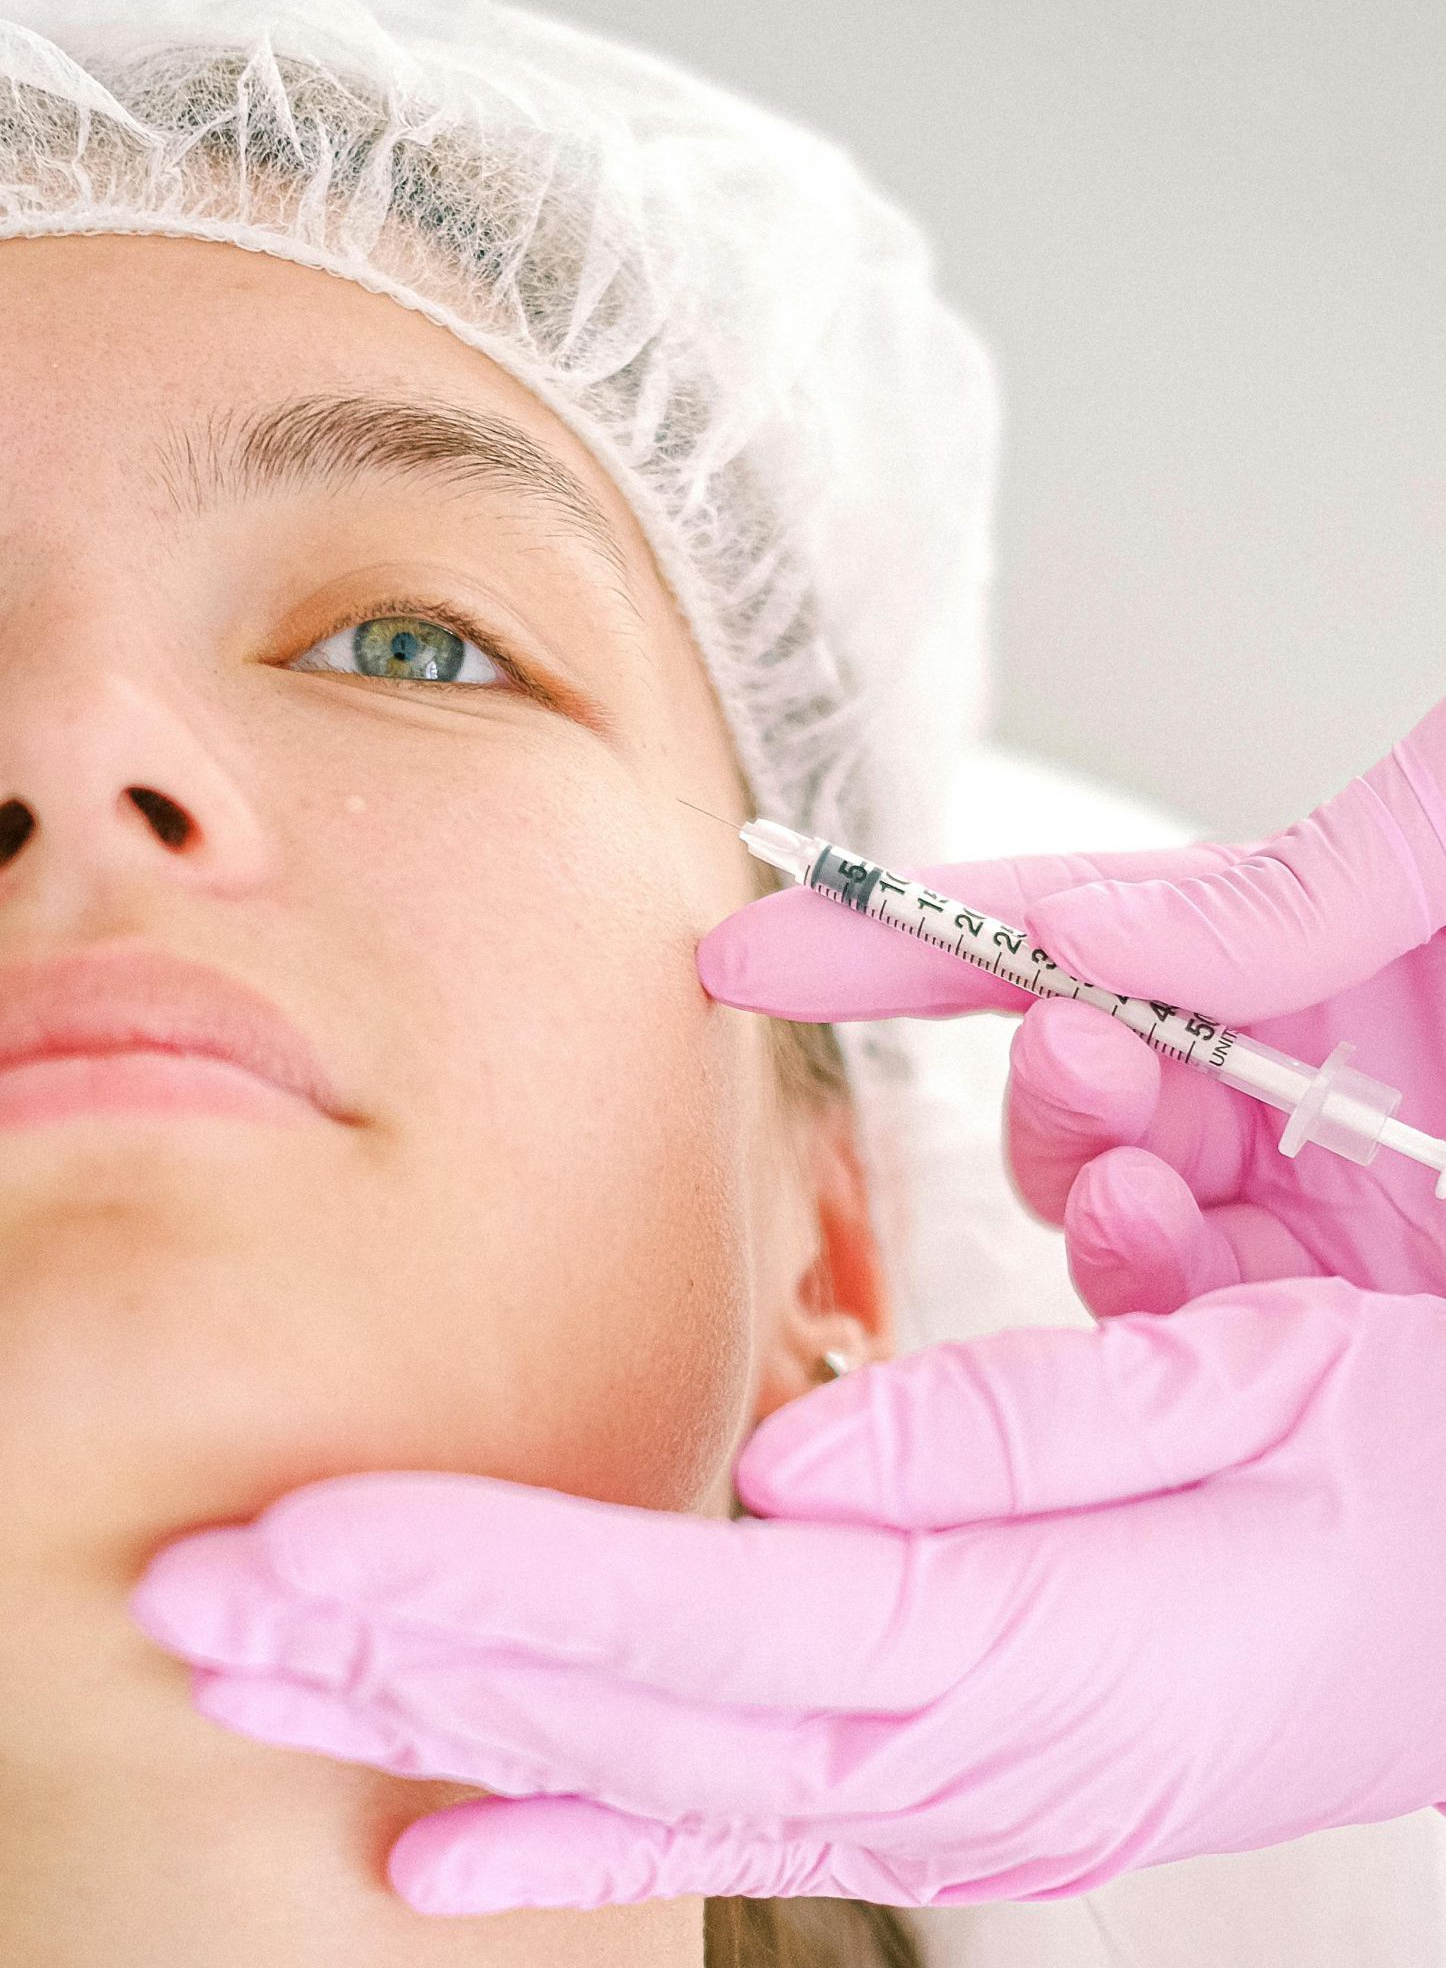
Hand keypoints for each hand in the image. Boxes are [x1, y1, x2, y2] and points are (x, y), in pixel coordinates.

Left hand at [130, 1274, 1445, 1912]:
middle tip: (199, 1606)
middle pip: (640, 1715)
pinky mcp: (962, 1773)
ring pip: (653, 1767)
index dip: (503, 1590)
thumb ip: (1037, 1439)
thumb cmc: (1414, 1492)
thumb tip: (801, 1456)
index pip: (714, 1626)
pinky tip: (448, 1836)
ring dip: (445, 1723)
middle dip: (403, 1659)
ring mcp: (965, 1787)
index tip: (313, 1544)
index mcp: (1056, 1645)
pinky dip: (570, 1822)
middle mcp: (983, 1751)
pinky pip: (730, 1810)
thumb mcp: (1278, 1398)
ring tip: (267, 1680)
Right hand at [700, 699, 1445, 1315]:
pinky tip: (1166, 1252)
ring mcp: (1323, 1190)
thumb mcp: (1443, 837)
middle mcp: (1288, 1061)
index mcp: (1294, 929)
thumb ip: (1277, 889)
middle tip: (1083, 1055)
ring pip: (1120, 1219)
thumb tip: (1073, 932)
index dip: (891, 937)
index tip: (750, 951)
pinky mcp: (1367, 1306)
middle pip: (1075, 1088)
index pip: (1055, 930)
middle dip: (1046, 1085)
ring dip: (1088, 1199)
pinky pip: (1208, 1323)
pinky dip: (1156, 1302)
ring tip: (1130, 1183)